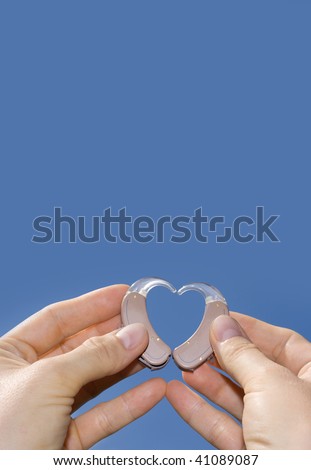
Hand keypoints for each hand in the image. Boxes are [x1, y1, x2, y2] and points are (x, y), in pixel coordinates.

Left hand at [0, 285, 165, 448]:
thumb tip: (134, 334)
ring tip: (156, 351)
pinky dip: (129, 404)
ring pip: (95, 381)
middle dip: (115, 335)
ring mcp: (47, 411)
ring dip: (127, 366)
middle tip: (147, 322)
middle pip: (80, 347)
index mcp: (8, 356)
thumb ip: (94, 355)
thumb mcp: (47, 382)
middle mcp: (27, 380)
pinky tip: (153, 389)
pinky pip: (101, 416)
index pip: (57, 319)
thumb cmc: (1, 439)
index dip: (93, 304)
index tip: (124, 294)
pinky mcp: (63, 442)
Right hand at [167, 312, 310, 448]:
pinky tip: (177, 393)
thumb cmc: (303, 444)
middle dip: (223, 354)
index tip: (220, 318)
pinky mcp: (252, 453)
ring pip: (235, 397)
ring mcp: (275, 432)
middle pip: (254, 368)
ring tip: (182, 363)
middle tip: (196, 340)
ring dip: (205, 380)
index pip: (283, 342)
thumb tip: (222, 325)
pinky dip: (197, 409)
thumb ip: (242, 353)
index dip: (251, 328)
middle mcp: (297, 405)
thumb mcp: (271, 385)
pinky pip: (221, 426)